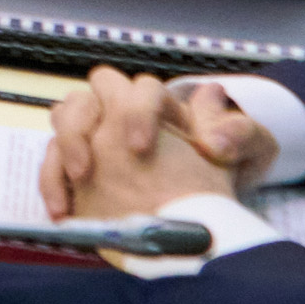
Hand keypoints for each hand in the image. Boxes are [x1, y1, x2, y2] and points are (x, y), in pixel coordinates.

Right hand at [39, 69, 269, 220]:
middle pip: (85, 100)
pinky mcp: (86, 175)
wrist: (220, 201)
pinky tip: (63, 213)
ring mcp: (101, 143)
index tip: (140, 149)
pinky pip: (54, 169)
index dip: (135, 113)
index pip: (139, 90)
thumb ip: (239, 133)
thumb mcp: (251, 147)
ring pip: (63, 128)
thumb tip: (213, 138)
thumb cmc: (233, 164)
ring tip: (75, 187)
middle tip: (89, 168)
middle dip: (81, 129)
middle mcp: (123, 116)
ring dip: (61, 154)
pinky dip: (53, 187)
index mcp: (163, 106)